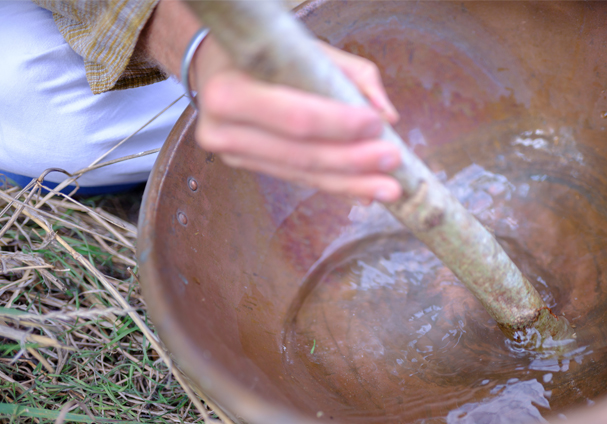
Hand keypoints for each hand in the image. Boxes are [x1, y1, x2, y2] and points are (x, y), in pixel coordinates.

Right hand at [192, 40, 402, 203]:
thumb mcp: (302, 48)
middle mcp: (224, 130)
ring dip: (350, 182)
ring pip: (302, 174)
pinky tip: (364, 192)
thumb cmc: (262, 52)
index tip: (376, 124)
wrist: (214, 68)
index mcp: (229, 91)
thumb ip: (349, 75)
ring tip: (388, 188)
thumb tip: (386, 114)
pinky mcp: (248, 167)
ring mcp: (233, 154)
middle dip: (352, 160)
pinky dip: (334, 185)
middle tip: (392, 161)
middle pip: (300, 154)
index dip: (338, 125)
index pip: (294, 117)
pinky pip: (298, 179)